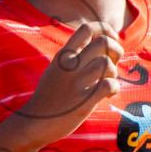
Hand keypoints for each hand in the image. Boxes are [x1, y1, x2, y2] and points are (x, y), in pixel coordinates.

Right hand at [15, 20, 122, 144]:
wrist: (34, 123)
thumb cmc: (48, 97)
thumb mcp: (55, 69)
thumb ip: (72, 56)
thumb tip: (96, 46)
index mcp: (63, 55)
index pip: (87, 28)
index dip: (105, 29)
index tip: (110, 39)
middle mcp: (69, 65)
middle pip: (103, 42)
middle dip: (116, 50)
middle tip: (113, 64)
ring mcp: (76, 83)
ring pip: (106, 63)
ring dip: (114, 72)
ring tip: (108, 82)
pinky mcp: (83, 101)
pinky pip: (109, 85)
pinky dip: (114, 88)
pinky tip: (108, 95)